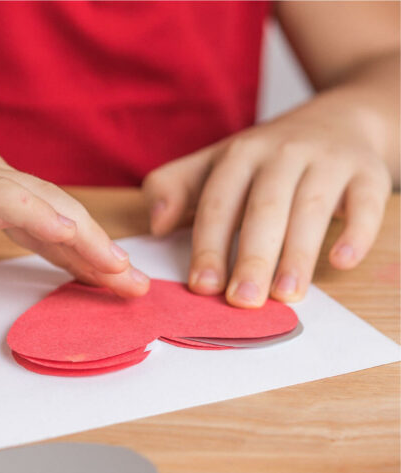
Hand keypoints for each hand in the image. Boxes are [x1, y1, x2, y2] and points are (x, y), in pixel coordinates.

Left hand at [143, 112, 392, 306]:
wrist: (339, 119)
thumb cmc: (266, 158)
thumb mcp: (215, 164)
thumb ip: (175, 188)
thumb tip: (156, 224)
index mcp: (239, 155)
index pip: (218, 203)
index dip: (208, 245)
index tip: (202, 286)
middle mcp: (283, 153)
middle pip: (263, 209)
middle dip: (251, 257)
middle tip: (242, 300)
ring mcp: (328, 161)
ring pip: (311, 209)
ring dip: (297, 255)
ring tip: (285, 296)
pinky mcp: (369, 173)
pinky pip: (367, 203)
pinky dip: (356, 232)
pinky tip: (341, 261)